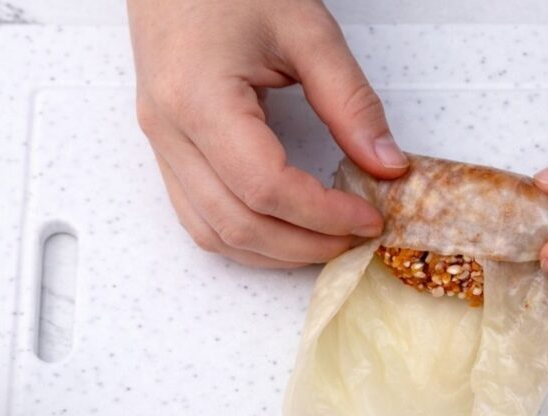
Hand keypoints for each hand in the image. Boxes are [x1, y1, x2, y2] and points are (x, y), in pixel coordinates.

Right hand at [128, 0, 407, 267]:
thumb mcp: (307, 31)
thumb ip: (350, 103)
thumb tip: (386, 165)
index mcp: (199, 98)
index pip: (265, 188)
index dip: (322, 215)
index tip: (367, 217)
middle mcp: (169, 129)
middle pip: (236, 223)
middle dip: (303, 245)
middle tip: (353, 238)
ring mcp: (161, 141)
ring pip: (211, 232)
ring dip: (273, 251)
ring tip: (324, 241)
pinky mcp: (166, 145)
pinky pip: (197, 214)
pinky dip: (244, 235)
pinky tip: (284, 228)